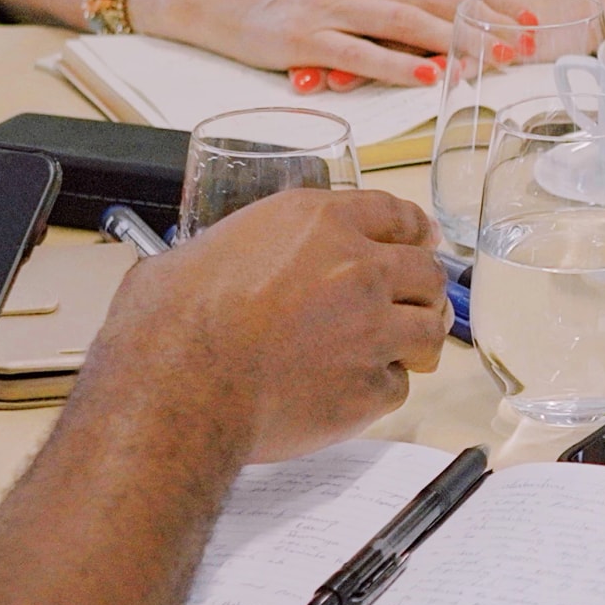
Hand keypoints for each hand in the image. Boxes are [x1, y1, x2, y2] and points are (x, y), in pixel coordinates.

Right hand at [98, 180, 446, 455]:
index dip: (412, 229)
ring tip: (402, 351)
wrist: (181, 386)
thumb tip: (214, 264)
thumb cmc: (174, 320)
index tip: (420, 240)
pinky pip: (397, 386)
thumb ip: (236, 250)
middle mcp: (356, 269)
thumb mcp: (201, 252)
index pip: (394, 213)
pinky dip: (382, 390)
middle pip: (427, 271)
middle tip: (411, 303)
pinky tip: (355, 391)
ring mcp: (371, 330)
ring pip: (430, 330)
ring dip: (417, 339)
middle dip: (422, 289)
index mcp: (317, 223)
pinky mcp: (369, 388)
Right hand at [140, 0, 499, 84]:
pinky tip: (427, 79)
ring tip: (488, 63)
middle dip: (486, 22)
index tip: (524, 16)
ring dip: (454, 43)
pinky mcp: (308, 37)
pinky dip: (398, 67)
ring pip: (406, 21)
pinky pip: (362, 53)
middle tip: (519, 46)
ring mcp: (333, 3)